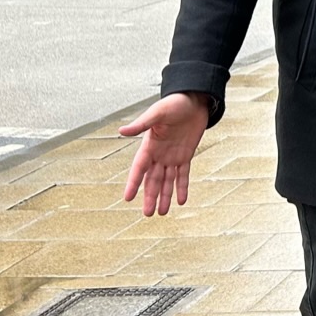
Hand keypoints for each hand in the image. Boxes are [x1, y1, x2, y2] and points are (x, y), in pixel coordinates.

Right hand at [120, 92, 210, 216]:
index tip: (127, 198)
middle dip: (150, 196)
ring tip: (161, 213)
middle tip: (147, 214)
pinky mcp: (186, 155)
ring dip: (164, 196)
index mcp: (149, 145)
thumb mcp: (157, 113)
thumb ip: (141, 124)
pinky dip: (182, 188)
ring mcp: (172, 156)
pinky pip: (183, 175)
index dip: (133, 183)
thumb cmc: (173, 104)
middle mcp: (159, 154)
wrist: (194, 100)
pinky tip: (181, 201)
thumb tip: (121, 131)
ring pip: (166, 181)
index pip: (139, 168)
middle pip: (153, 180)